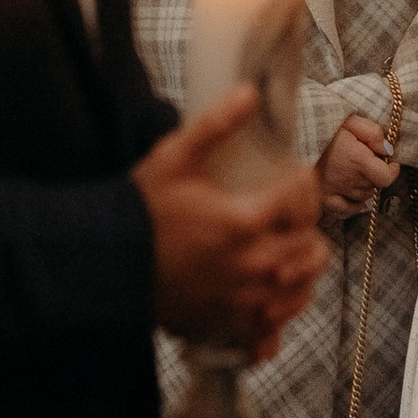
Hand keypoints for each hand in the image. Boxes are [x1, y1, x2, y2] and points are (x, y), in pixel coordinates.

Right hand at [136, 89, 329, 351]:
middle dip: (308, 226)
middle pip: (311, 247)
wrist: (105, 265)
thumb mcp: (174, 158)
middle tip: (292, 213)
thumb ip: (215, 124)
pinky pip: (274, 324)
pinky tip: (274, 291)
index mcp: (243, 221)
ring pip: (301, 288)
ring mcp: (241, 300)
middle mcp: (251, 265)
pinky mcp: (227, 325)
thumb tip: (251, 91)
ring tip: (291, 249)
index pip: (302, 199)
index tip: (292, 175)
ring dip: (304, 268)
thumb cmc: (139, 209)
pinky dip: (282, 308)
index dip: (303, 182)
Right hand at [318, 113, 397, 220]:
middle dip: (375, 174)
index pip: (386, 178)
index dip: (393, 171)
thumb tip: (388, 150)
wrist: (295, 133)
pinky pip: (344, 210)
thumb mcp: (351, 120)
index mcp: (357, 160)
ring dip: (364, 187)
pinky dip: (351, 205)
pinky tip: (351, 195)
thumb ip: (373, 133)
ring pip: (361, 198)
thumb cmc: (324, 125)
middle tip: (368, 161)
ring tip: (356, 173)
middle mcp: (347, 180)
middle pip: (373, 186)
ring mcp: (333, 191)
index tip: (391, 163)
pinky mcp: (322, 198)